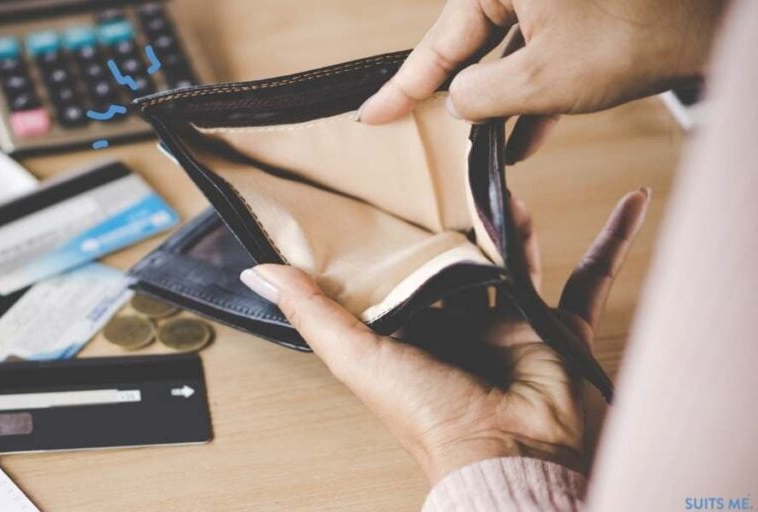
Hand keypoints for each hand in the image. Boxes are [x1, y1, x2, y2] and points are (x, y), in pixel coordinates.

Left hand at [238, 189, 649, 482]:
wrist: (512, 455)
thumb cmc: (431, 415)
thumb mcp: (358, 356)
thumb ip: (312, 312)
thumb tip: (258, 271)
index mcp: (411, 329)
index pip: (401, 269)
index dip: (396, 231)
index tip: (387, 185)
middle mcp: (459, 324)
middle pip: (459, 257)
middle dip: (455, 218)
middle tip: (448, 167)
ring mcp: (512, 323)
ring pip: (516, 256)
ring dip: (514, 219)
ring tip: (505, 173)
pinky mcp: (558, 328)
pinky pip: (590, 276)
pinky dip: (612, 241)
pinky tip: (629, 202)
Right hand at [359, 0, 724, 162]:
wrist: (710, 24)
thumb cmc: (633, 35)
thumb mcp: (539, 78)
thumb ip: (480, 94)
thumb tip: (457, 102)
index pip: (438, 42)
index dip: (403, 87)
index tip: (372, 115)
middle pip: (467, 44)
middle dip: (449, 93)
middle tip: (408, 126)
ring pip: (504, 54)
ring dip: (493, 102)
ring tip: (474, 146)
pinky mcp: (576, 15)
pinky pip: (537, 55)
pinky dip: (529, 95)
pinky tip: (521, 139)